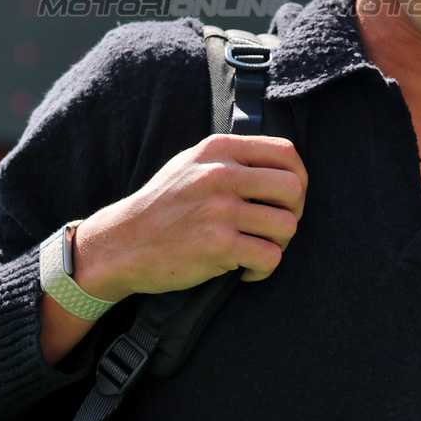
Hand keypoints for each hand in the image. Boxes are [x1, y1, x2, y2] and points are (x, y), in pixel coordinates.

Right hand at [73, 134, 307, 300]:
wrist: (121, 243)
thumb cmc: (163, 205)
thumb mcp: (192, 163)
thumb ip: (231, 157)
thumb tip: (281, 164)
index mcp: (218, 149)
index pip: (285, 152)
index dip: (298, 177)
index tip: (287, 198)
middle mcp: (221, 175)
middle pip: (294, 189)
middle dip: (294, 212)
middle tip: (275, 227)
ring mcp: (219, 210)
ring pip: (287, 226)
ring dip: (279, 244)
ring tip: (257, 249)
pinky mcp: (218, 247)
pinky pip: (270, 258)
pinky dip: (263, 269)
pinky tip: (246, 270)